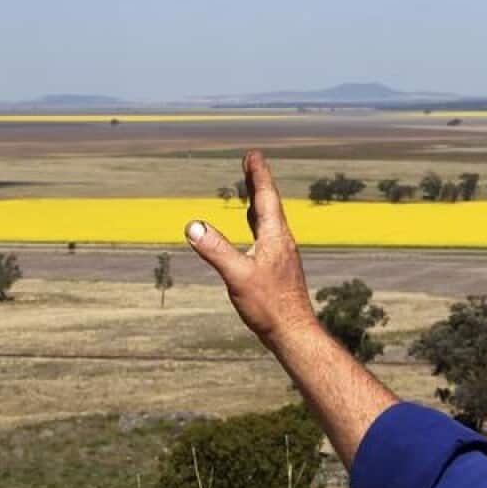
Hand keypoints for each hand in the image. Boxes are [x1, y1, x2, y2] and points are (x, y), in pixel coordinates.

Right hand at [185, 151, 316, 343]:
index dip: (258, 175)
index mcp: (275, 237)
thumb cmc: (269, 307)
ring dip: (257, 202)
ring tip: (250, 189)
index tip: (253, 155)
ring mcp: (281, 256)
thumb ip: (215, 250)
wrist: (293, 333)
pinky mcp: (278, 269)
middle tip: (251, 162)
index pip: (266, 198)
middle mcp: (281, 242)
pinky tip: (254, 233)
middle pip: (268, 205)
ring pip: (268, 221)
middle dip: (257, 182)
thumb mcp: (237, 277)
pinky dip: (257, 224)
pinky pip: (266, 237)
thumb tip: (193, 226)